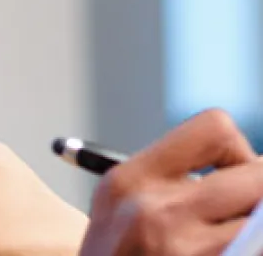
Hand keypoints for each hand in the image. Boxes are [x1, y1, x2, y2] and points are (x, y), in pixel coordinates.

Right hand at [80, 110, 262, 254]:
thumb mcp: (122, 212)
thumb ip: (173, 185)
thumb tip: (256, 173)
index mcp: (131, 179)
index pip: (216, 129)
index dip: (239, 155)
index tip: (234, 182)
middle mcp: (156, 211)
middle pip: (260, 176)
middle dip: (261, 198)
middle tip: (246, 219)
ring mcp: (184, 252)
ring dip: (257, 233)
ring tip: (237, 241)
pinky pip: (252, 250)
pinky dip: (248, 250)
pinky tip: (232, 254)